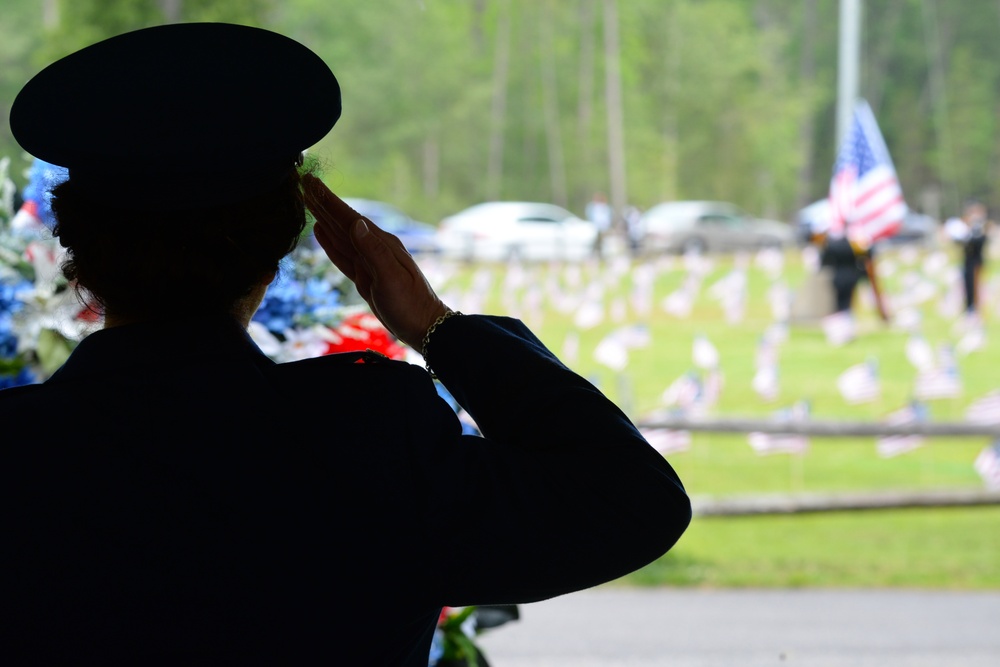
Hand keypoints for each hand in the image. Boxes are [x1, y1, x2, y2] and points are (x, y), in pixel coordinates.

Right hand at [302, 174, 449, 350]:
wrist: (424, 327)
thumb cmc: (410, 304)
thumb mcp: (391, 278)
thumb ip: (373, 251)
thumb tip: (356, 223)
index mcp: (381, 244)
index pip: (349, 217)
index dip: (328, 200)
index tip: (311, 181)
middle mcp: (374, 248)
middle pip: (342, 221)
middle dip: (323, 202)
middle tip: (304, 181)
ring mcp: (369, 262)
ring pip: (340, 235)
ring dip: (323, 218)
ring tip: (308, 201)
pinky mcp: (365, 276)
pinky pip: (343, 254)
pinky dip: (329, 242)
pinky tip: (321, 231)